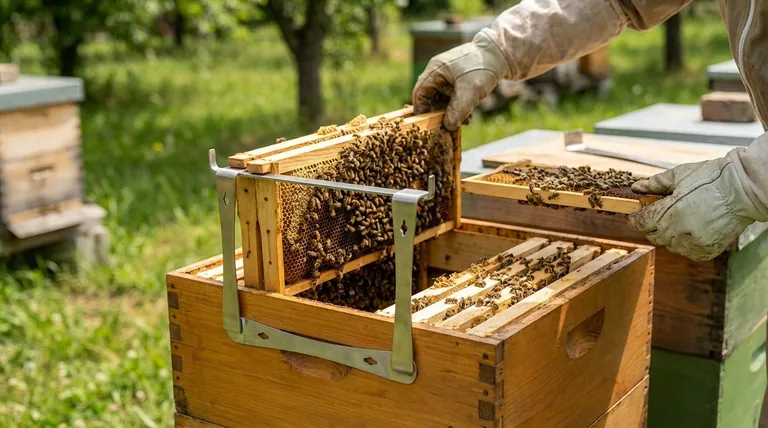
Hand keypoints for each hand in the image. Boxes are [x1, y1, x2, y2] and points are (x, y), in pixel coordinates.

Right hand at [411, 29, 507, 130]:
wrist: (502, 54)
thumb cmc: (483, 68)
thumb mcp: (471, 91)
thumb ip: (458, 110)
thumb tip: (447, 127)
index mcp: (435, 70)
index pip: (419, 93)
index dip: (422, 110)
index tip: (428, 125)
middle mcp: (438, 71)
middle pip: (430, 97)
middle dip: (439, 113)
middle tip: (448, 126)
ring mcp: (448, 75)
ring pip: (442, 98)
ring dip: (451, 111)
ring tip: (464, 120)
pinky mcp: (458, 78)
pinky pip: (452, 95)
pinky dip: (458, 106)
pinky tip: (468, 114)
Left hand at [627, 157, 765, 260]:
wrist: (744, 190)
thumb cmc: (711, 178)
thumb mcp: (679, 175)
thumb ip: (654, 184)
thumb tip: (636, 187)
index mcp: (668, 213)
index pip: (641, 223)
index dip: (635, 219)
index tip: (634, 216)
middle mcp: (679, 231)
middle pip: (653, 236)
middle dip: (651, 227)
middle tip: (657, 217)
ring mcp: (694, 243)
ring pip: (670, 246)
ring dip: (668, 236)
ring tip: (678, 221)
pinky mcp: (708, 250)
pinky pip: (688, 252)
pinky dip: (685, 244)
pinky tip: (690, 231)